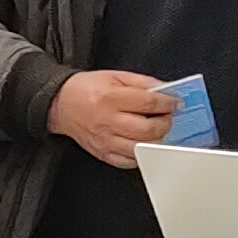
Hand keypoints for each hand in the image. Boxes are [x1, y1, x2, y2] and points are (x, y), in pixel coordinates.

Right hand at [51, 70, 180, 168]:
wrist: (61, 104)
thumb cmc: (86, 89)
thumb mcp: (114, 76)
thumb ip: (141, 82)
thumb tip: (163, 90)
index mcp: (111, 98)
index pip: (149, 104)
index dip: (168, 103)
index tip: (175, 103)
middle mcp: (108, 121)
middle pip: (148, 129)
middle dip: (165, 123)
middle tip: (168, 117)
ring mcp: (106, 140)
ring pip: (141, 149)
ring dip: (156, 140)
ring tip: (157, 130)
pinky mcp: (103, 153)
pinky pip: (128, 162)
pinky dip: (141, 155)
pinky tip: (143, 144)